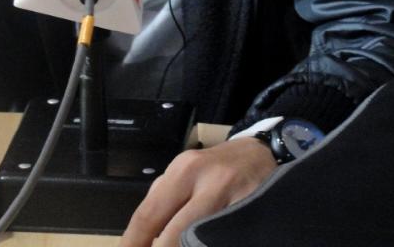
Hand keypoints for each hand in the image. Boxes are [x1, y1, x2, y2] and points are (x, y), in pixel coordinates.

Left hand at [120, 137, 277, 246]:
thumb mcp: (186, 172)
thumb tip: (139, 237)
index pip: (149, 214)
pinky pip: (224, 239)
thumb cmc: (215, 168)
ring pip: (199, 241)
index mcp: (183, 171)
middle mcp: (208, 183)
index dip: (133, 243)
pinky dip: (211, 244)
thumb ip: (164, 199)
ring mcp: (234, 199)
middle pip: (174, 236)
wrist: (260, 155)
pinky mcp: (254, 215)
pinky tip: (205, 245)